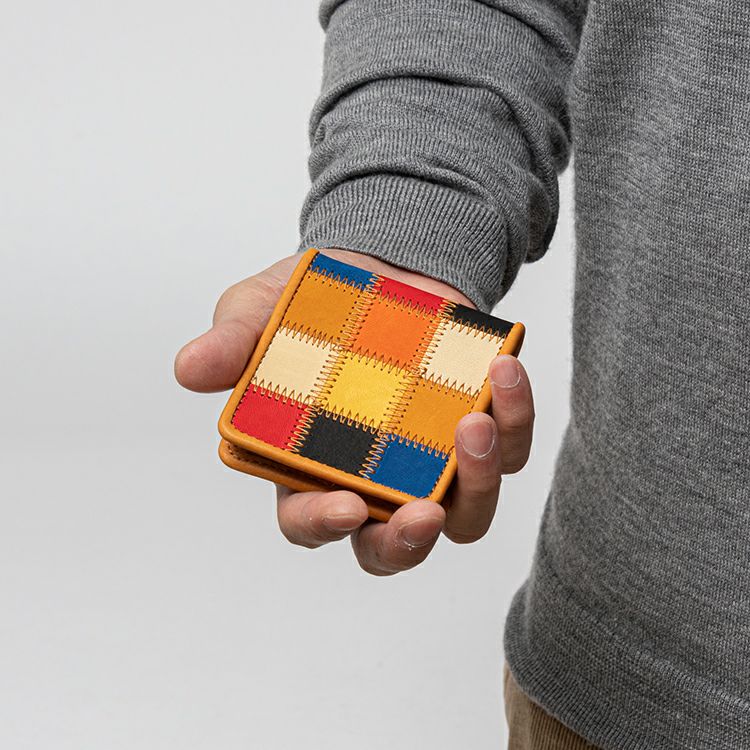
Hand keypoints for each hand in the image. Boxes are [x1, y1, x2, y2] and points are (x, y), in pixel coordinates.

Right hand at [174, 249, 534, 574]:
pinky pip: (508, 447)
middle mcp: (374, 479)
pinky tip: (503, 370)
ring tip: (474, 423)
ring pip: (466, 513)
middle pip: (394, 544)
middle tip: (424, 513)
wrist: (376, 270)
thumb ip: (232, 343)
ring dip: (478, 482)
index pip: (310, 522)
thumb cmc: (308, 307)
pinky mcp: (479, 428)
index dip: (323, 527)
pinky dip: (515, 418)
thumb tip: (190, 368)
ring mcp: (431, 460)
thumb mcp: (259, 313)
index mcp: (309, 467)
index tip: (343, 508)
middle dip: (408, 541)